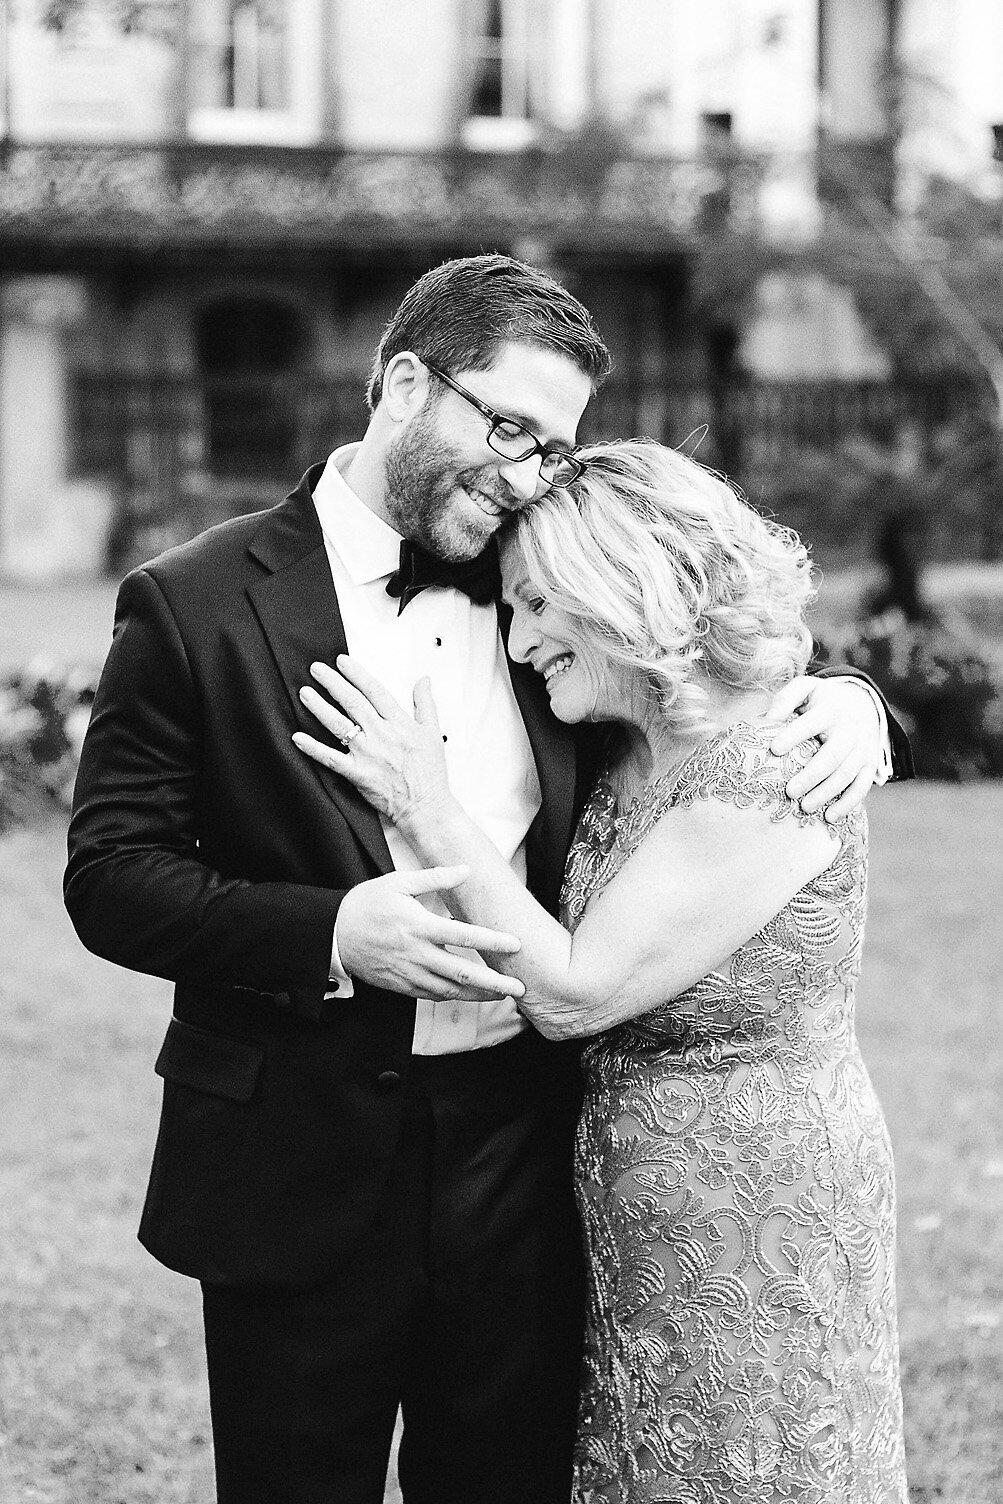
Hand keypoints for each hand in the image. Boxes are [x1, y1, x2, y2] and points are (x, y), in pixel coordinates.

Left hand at [293, 656, 449, 827]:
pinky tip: (297, 737)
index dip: (357, 674)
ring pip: (339, 725)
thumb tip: (424, 679)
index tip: (342, 661)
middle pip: (353, 702)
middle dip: (333, 683)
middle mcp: (381, 735)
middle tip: (316, 669)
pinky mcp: (357, 774)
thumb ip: (425, 703)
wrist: (425, 806)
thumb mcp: (433, 732)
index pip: (375, 691)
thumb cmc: (430, 773)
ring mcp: (367, 754)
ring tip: (305, 693)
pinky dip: (313, 748)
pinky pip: (330, 758)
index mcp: (399, 723)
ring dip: (319, 707)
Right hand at [337, 866, 525, 1000]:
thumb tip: (465, 870)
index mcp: (420, 925)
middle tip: (519, 988)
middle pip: (463, 973)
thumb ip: (435, 878)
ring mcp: (408, 973)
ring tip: (501, 995)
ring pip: (450, 990)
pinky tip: (468, 995)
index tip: (515, 944)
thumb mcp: (398, 882)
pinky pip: (431, 995)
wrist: (333, 934)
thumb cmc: (367, 904)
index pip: (465, 936)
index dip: (493, 941)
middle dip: (495, 983)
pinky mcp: (400, 985)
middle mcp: (417, 954)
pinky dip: (453, 997)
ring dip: (478, 995)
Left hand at [768, 675, 881, 819]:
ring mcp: (862, 749)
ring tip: (804, 807)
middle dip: (811, 775)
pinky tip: (830, 817)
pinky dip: (848, 804)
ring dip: (827, 793)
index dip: (793, 735)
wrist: (862, 703)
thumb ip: (786, 698)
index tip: (773, 749)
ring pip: (847, 774)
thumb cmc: (822, 700)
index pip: (811, 723)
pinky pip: (862, 787)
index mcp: (831, 710)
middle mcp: (850, 730)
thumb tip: (768, 719)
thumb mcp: (806, 688)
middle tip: (789, 791)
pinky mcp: (869, 765)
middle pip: (832, 755)